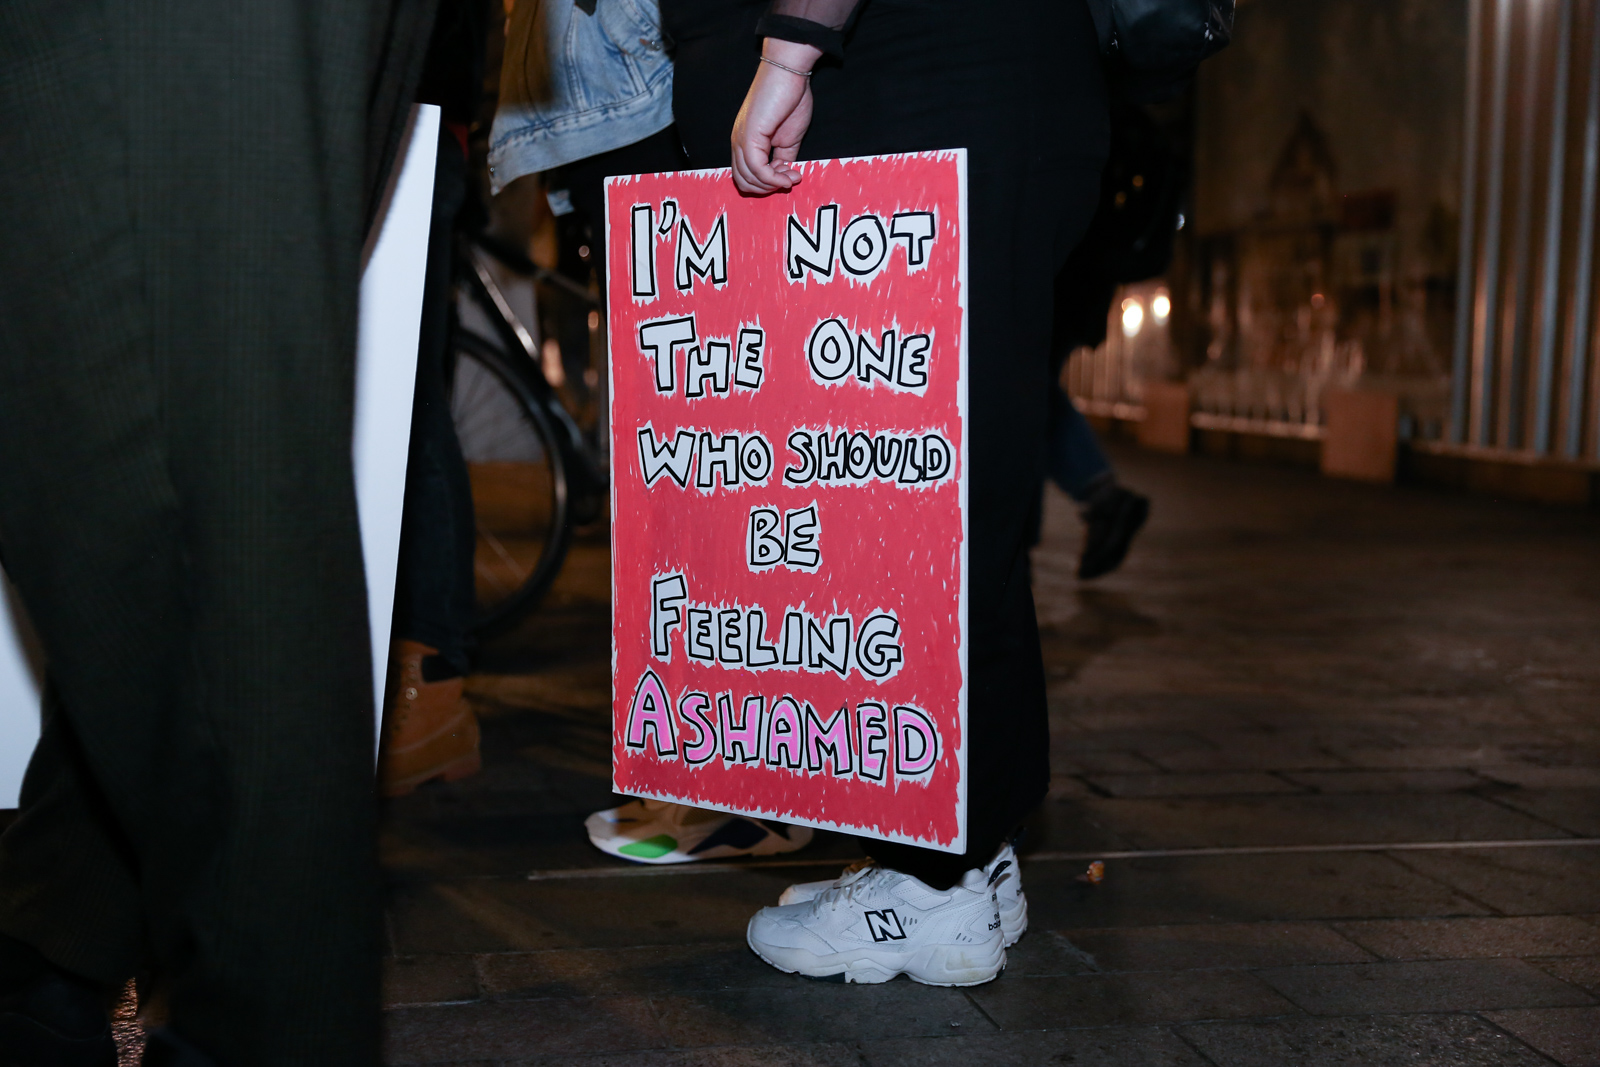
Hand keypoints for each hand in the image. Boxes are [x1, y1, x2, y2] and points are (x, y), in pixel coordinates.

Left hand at [730, 41, 822, 194]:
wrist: (789, 72)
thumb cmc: (790, 98)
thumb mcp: (789, 138)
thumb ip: (784, 159)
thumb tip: (785, 175)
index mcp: (744, 141)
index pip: (746, 176)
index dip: (767, 184)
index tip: (790, 176)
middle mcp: (737, 141)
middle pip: (743, 182)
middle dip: (769, 188)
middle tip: (790, 179)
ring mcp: (741, 139)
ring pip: (749, 178)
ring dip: (773, 185)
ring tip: (793, 176)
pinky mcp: (748, 136)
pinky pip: (757, 169)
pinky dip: (774, 179)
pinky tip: (788, 175)